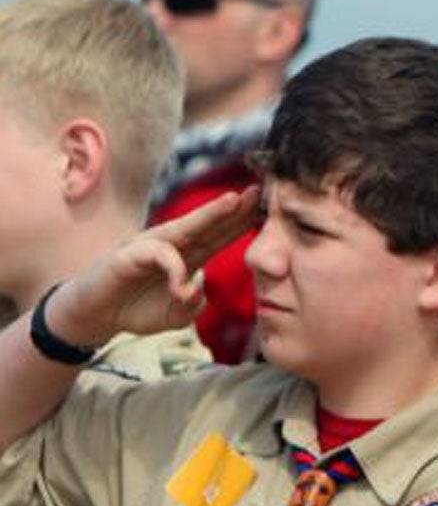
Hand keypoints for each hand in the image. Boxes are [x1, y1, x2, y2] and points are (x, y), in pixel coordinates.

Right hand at [48, 187, 260, 347]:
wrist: (98, 314)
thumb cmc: (138, 309)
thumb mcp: (177, 315)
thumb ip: (193, 305)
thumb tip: (195, 291)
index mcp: (190, 256)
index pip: (221, 236)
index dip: (243, 223)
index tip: (270, 210)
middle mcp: (174, 245)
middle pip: (210, 224)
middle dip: (235, 208)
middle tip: (261, 191)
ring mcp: (152, 246)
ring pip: (186, 227)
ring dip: (211, 214)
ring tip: (234, 201)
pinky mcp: (131, 254)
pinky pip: (160, 255)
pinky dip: (174, 269)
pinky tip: (182, 285)